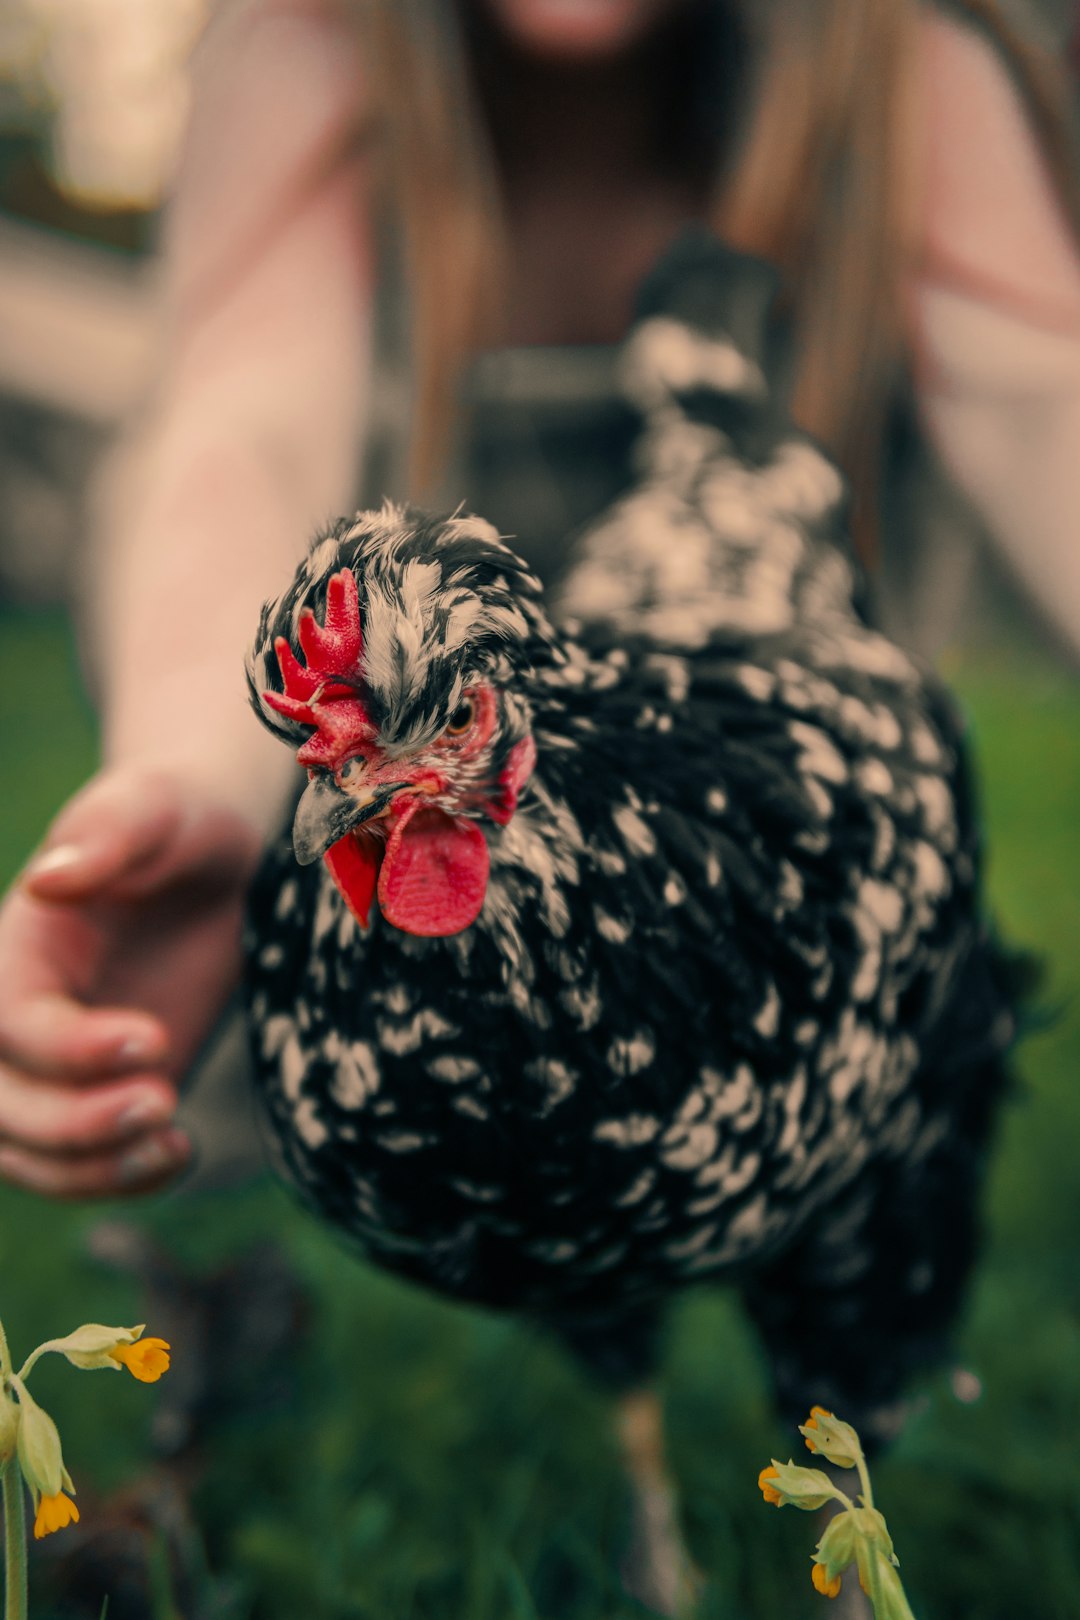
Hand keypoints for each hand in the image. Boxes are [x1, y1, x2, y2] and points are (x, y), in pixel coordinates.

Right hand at [0, 766, 264, 1198]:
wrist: (217, 861)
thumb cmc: (181, 822)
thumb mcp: (156, 809)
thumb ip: (110, 834)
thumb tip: (50, 877)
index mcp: (12, 950)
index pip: (9, 1026)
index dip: (70, 1048)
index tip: (155, 1038)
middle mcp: (18, 1017)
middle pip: (3, 1108)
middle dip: (74, 1125)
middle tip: (164, 1102)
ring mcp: (54, 1069)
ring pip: (28, 1155)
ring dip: (93, 1169)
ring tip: (172, 1142)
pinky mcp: (98, 1098)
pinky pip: (80, 1167)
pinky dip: (119, 1178)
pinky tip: (177, 1152)